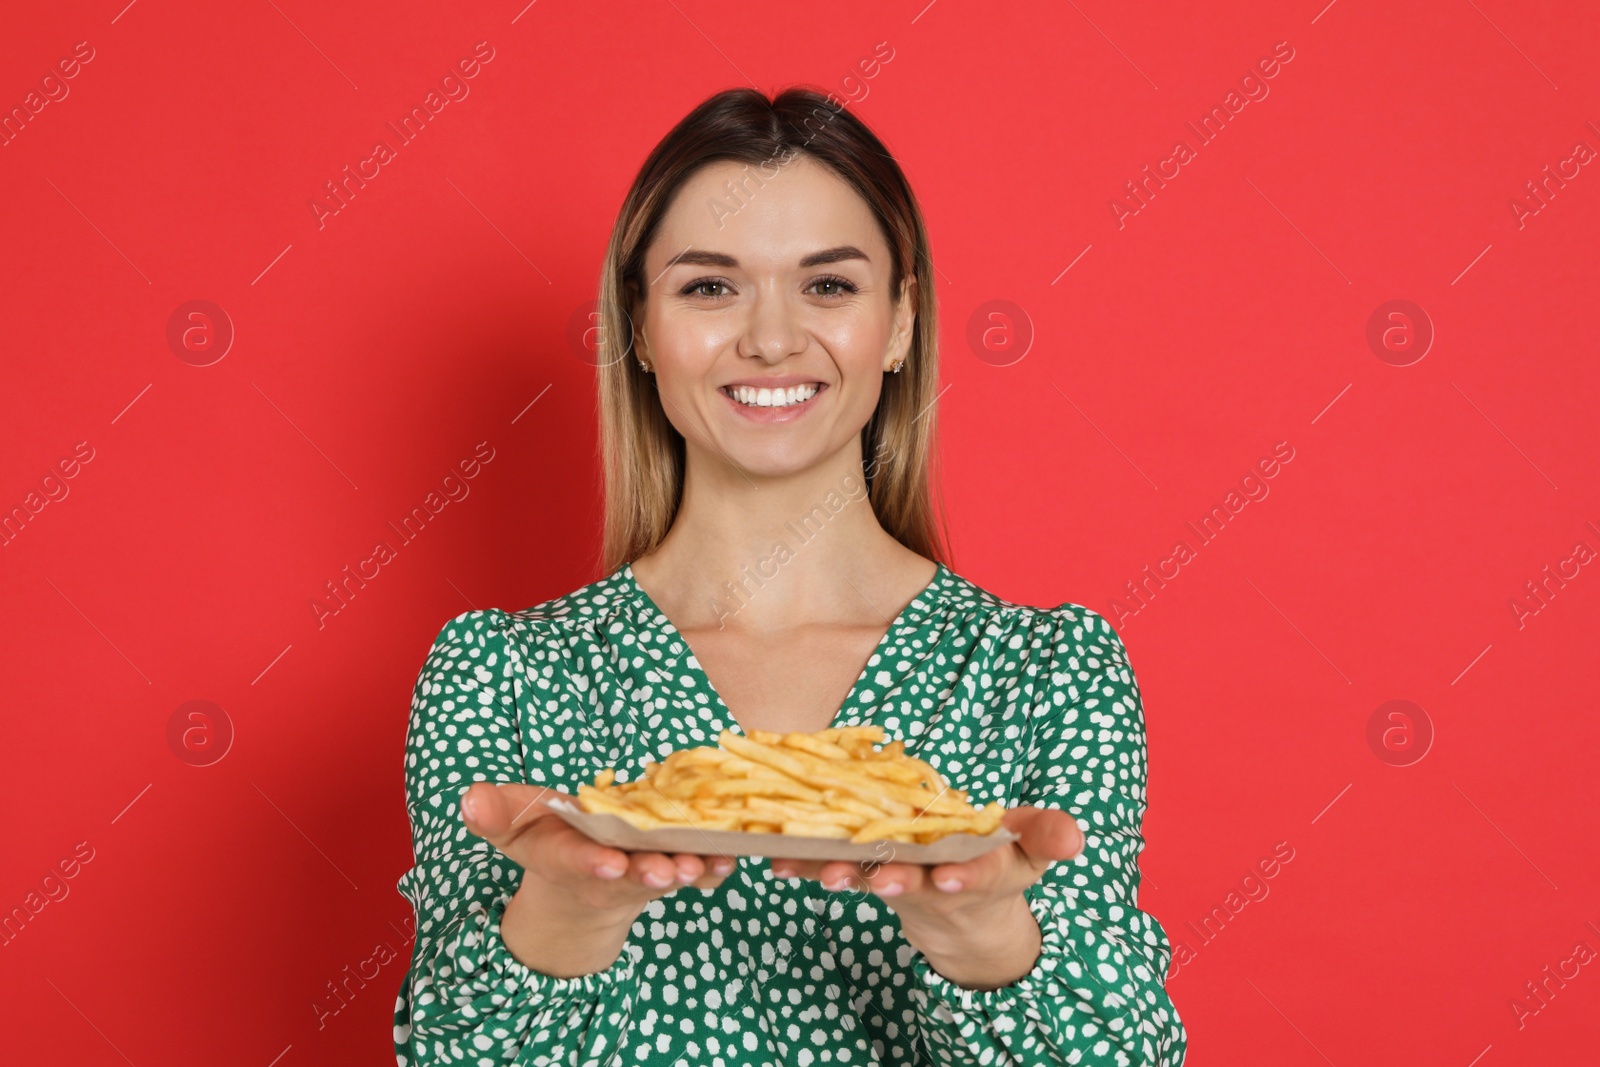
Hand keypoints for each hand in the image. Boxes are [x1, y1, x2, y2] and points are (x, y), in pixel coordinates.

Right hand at [461, 781, 737, 918]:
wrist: (579, 874)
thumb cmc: (543, 836)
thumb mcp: (511, 822)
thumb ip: (492, 811)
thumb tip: (468, 799)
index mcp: (566, 859)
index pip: (575, 863)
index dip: (590, 864)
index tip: (607, 863)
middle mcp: (609, 873)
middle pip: (631, 878)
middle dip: (648, 874)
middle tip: (667, 870)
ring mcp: (645, 873)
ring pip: (670, 876)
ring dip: (690, 872)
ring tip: (707, 863)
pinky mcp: (675, 866)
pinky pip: (701, 871)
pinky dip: (718, 864)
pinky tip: (737, 851)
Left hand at [766, 805, 1082, 939]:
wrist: (957, 902)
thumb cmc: (999, 859)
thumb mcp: (1031, 848)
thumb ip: (1049, 836)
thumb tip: (1075, 838)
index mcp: (976, 868)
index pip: (975, 875)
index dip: (966, 876)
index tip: (953, 877)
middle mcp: (931, 879)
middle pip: (914, 882)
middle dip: (896, 881)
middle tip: (879, 881)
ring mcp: (893, 877)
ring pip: (866, 878)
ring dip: (842, 876)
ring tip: (820, 874)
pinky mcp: (860, 871)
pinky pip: (829, 867)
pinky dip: (802, 864)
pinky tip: (775, 858)